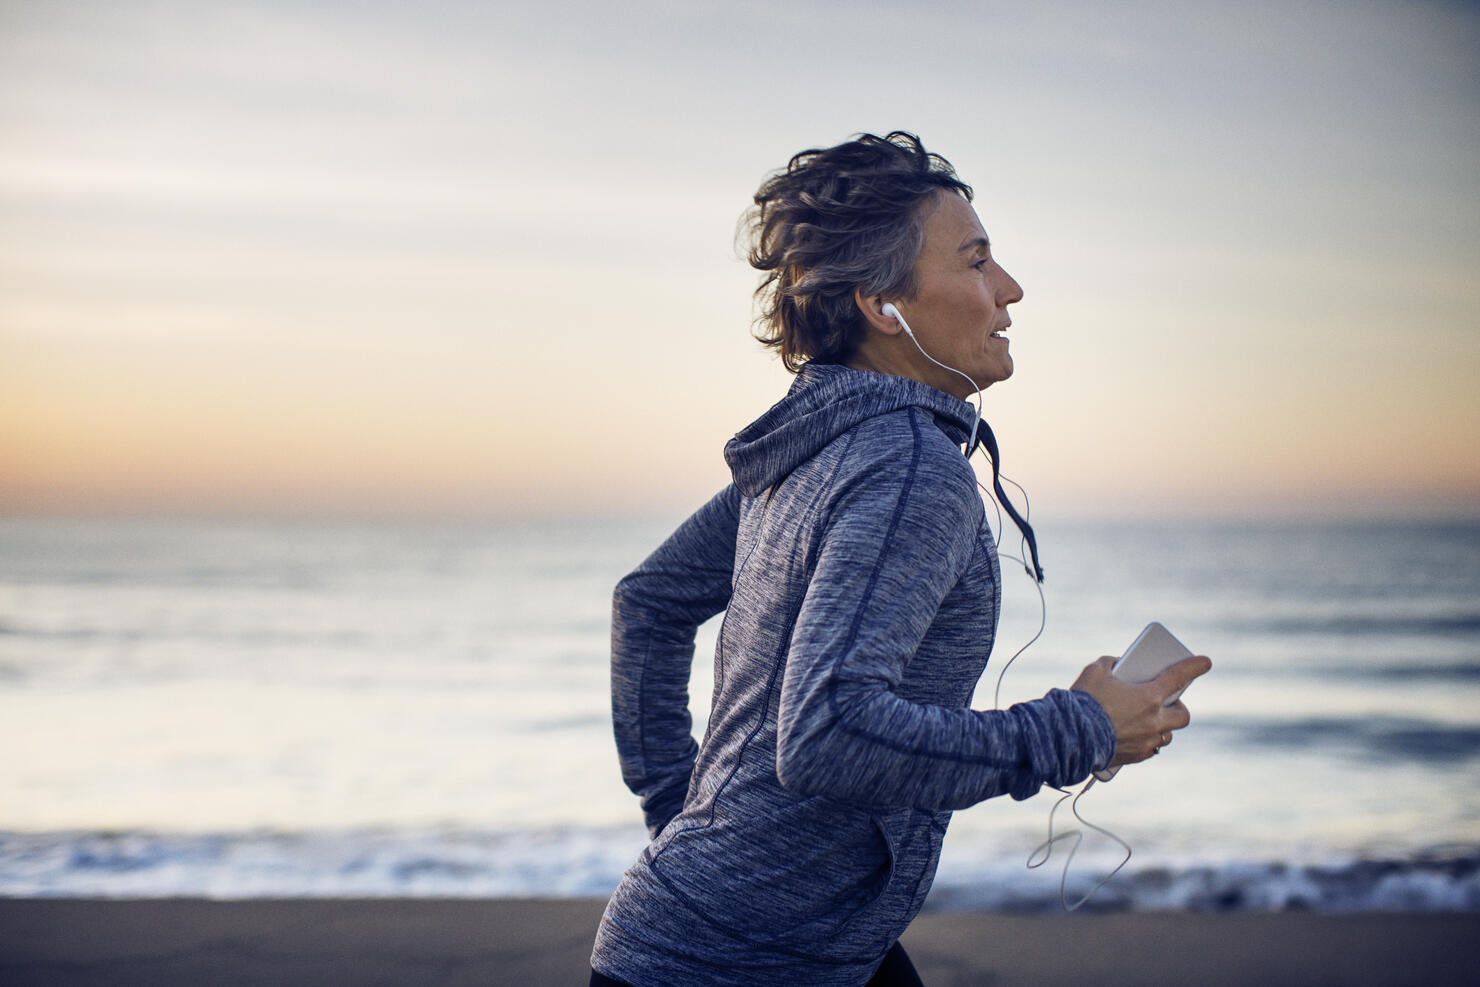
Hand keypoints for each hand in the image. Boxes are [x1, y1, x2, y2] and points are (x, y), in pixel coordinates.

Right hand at [1071, 654, 1211, 767]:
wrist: (1071, 736)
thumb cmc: (1084, 701)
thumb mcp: (1095, 671)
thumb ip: (1111, 664)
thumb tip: (1117, 665)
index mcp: (1149, 696)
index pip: (1178, 677)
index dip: (1194, 667)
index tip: (1205, 662)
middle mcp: (1154, 721)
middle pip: (1182, 715)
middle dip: (1178, 707)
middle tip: (1167, 701)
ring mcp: (1146, 741)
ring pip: (1167, 736)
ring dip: (1162, 727)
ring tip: (1149, 720)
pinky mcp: (1135, 757)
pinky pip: (1150, 749)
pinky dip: (1146, 741)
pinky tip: (1134, 736)